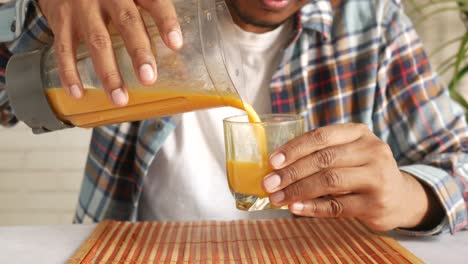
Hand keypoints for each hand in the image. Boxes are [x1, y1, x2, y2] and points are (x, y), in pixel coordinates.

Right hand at [38, 0, 182, 105]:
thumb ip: (149, 14)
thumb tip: (175, 49)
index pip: (154, 2)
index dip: (166, 21)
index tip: (176, 44)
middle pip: (127, 23)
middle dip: (139, 53)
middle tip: (148, 78)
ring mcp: (83, 7)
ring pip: (97, 41)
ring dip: (108, 73)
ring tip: (119, 98)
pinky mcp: (61, 19)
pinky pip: (64, 48)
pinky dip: (70, 73)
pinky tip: (78, 92)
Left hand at [262, 123, 443, 230]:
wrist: (400, 197)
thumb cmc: (361, 170)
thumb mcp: (348, 152)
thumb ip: (321, 153)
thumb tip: (277, 166)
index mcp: (359, 133)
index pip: (321, 136)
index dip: (294, 148)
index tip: (273, 161)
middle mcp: (372, 151)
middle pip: (323, 159)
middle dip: (291, 172)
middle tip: (269, 183)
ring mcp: (377, 177)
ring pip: (329, 181)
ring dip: (298, 190)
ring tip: (277, 198)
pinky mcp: (376, 203)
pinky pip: (337, 206)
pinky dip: (313, 208)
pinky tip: (295, 208)